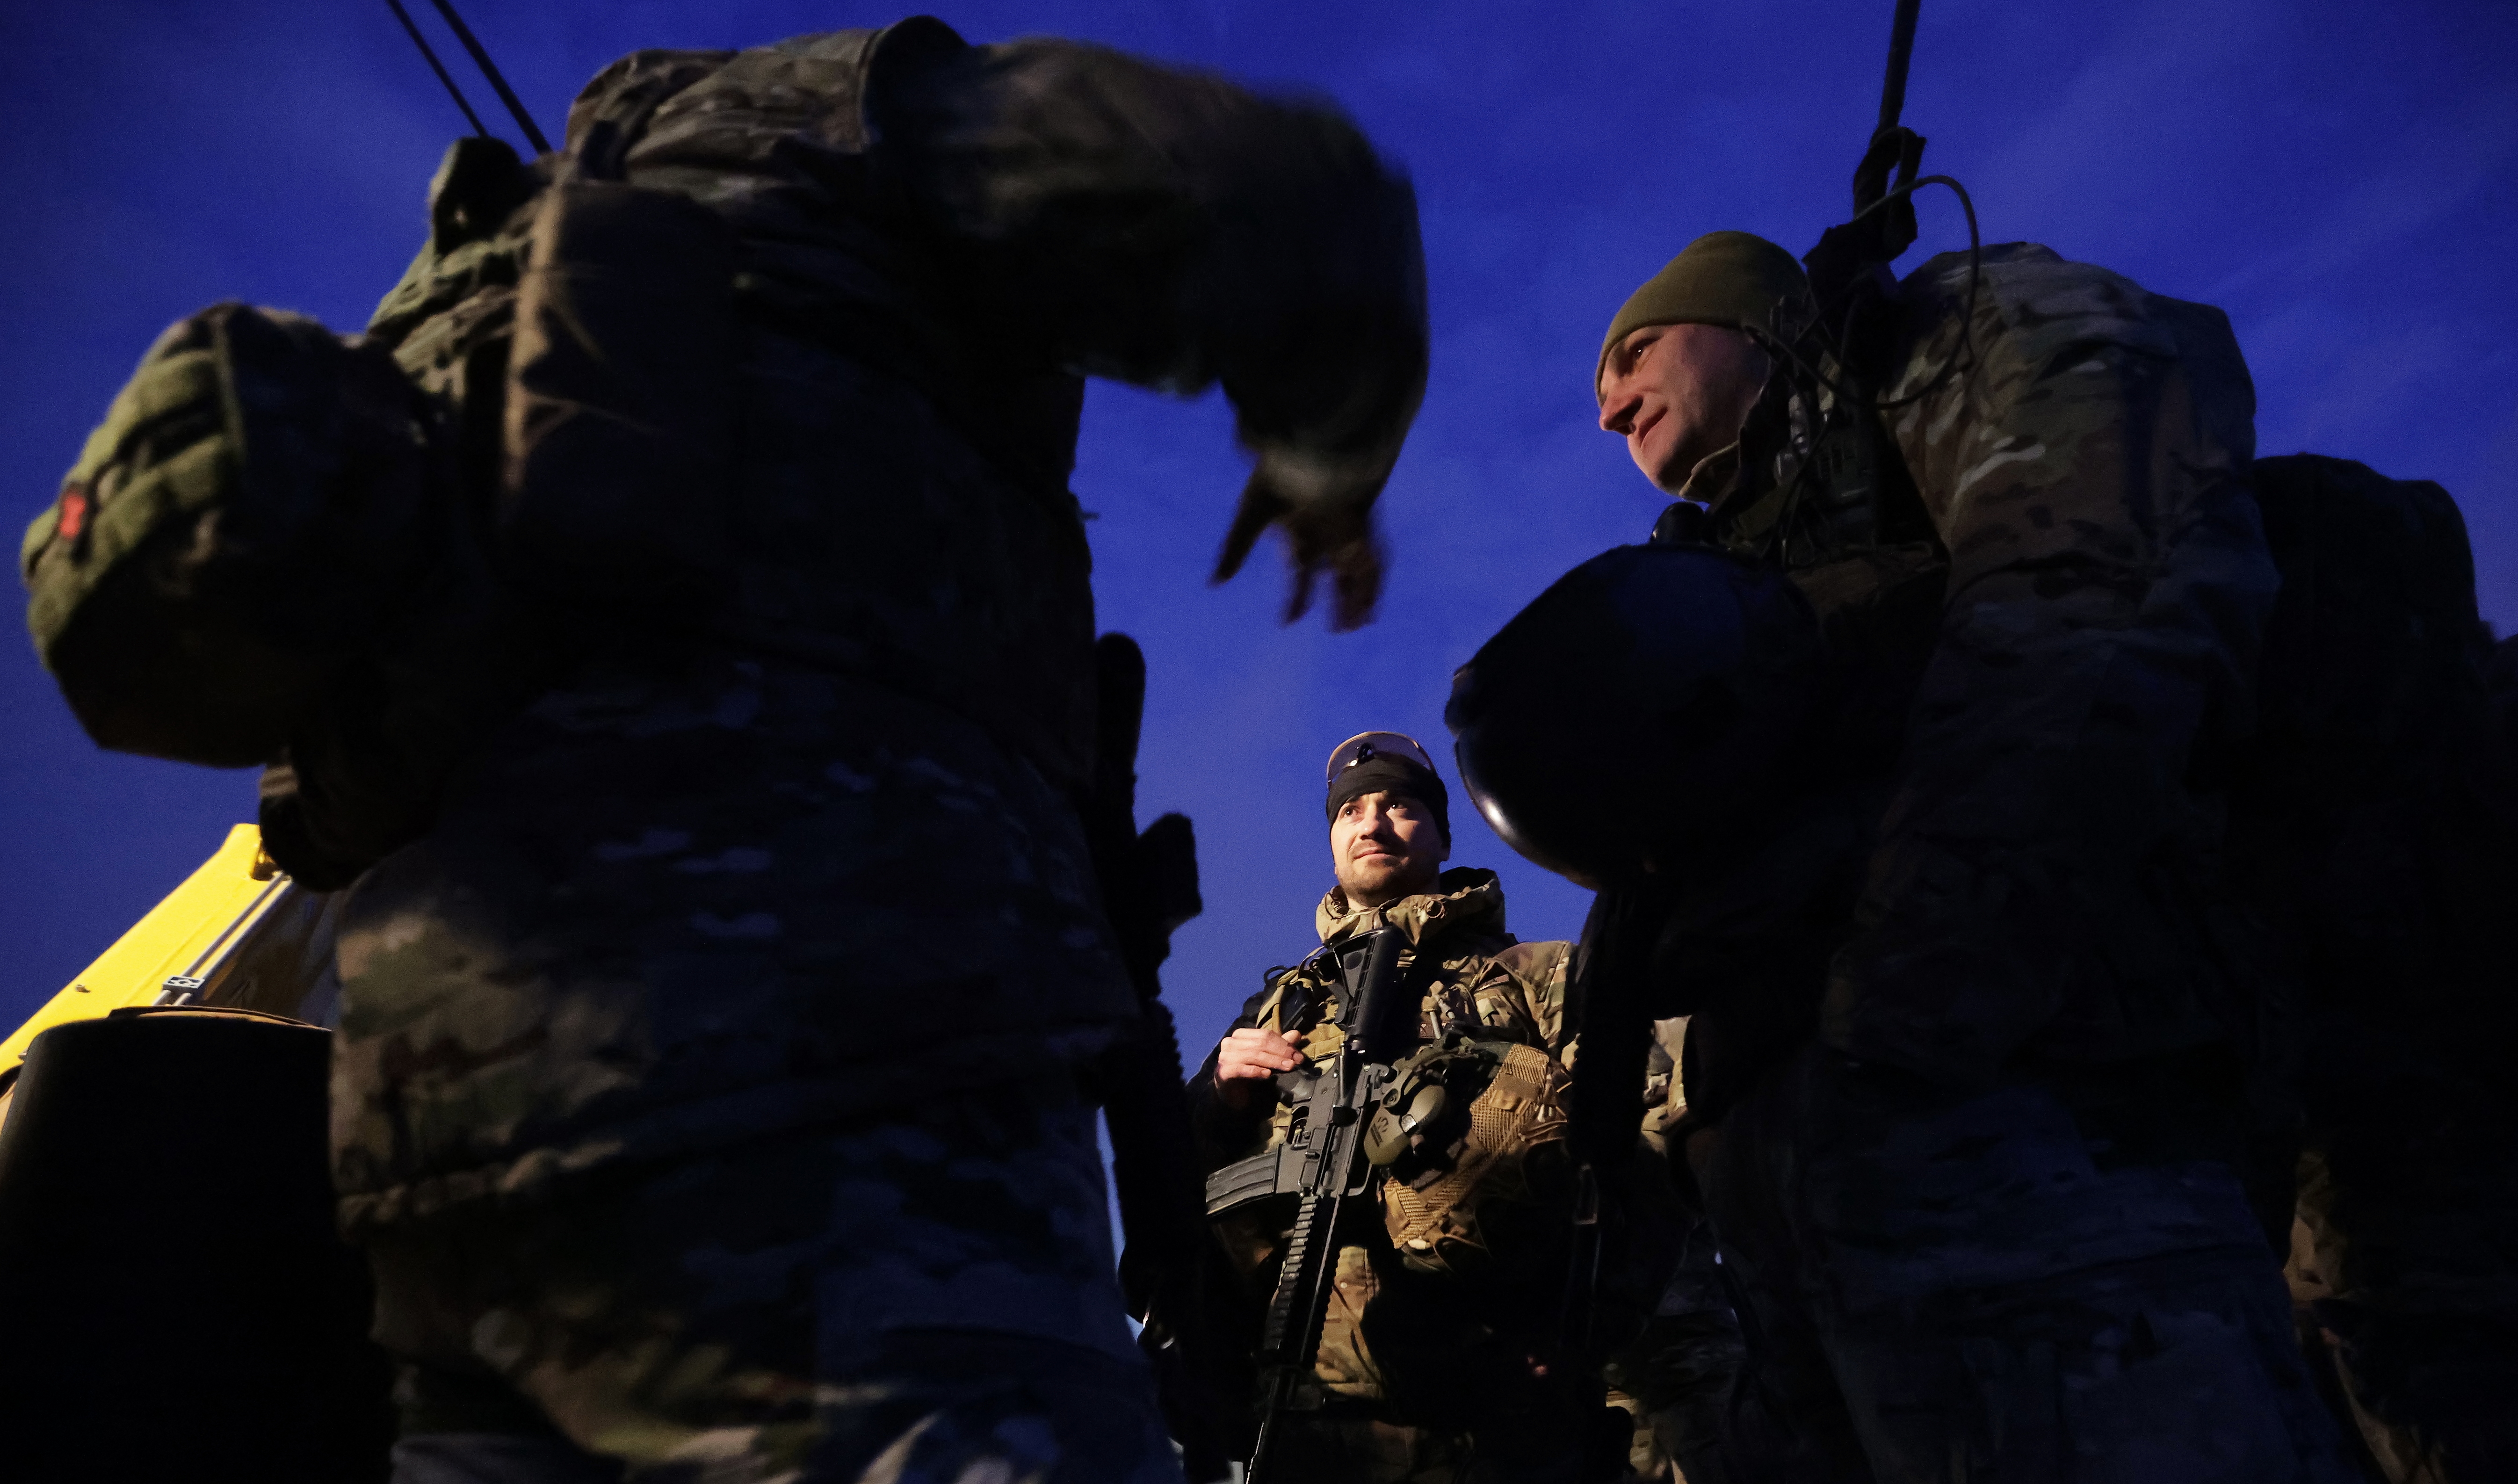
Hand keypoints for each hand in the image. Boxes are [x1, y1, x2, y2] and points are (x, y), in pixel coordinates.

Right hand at [1209, 452, 1389, 631]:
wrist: (1314, 448)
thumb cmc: (1280, 476)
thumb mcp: (1251, 517)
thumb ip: (1236, 550)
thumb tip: (1214, 584)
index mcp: (1298, 527)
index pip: (1299, 570)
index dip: (1297, 597)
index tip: (1288, 622)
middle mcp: (1325, 532)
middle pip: (1333, 576)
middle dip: (1335, 601)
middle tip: (1337, 630)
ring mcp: (1347, 530)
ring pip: (1354, 574)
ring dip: (1355, 601)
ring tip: (1353, 628)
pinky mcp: (1364, 526)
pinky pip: (1373, 563)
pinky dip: (1372, 588)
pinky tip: (1370, 610)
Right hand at [1214, 1026, 1305, 1109]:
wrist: (1231, 1094)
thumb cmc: (1248, 1073)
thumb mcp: (1266, 1058)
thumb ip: (1279, 1046)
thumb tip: (1296, 1034)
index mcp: (1240, 1035)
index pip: (1265, 1034)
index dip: (1283, 1043)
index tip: (1298, 1055)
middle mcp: (1230, 1042)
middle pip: (1261, 1043)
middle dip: (1281, 1052)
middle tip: (1296, 1061)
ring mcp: (1225, 1056)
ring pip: (1254, 1055)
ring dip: (1273, 1061)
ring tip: (1288, 1067)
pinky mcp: (1223, 1071)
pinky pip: (1242, 1069)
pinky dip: (1256, 1071)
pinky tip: (1268, 1074)